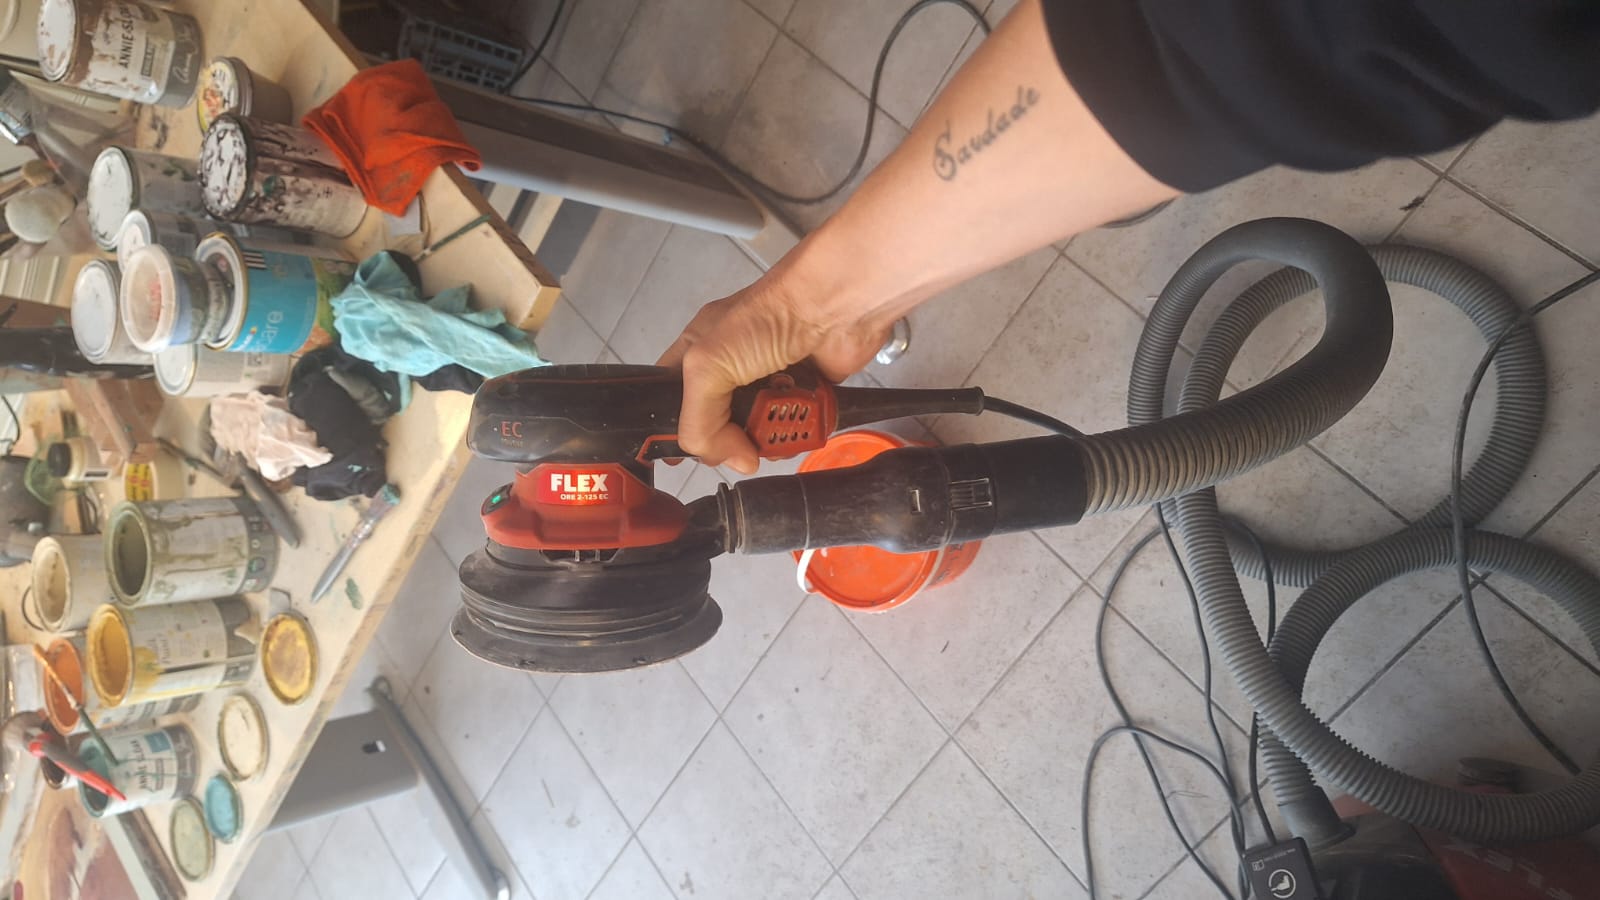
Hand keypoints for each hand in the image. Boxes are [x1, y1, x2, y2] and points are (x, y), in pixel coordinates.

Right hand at [657, 272, 887, 474]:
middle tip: (733, 449)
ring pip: (756, 429)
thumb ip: (699, 420)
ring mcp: (770, 379)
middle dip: (723, 440)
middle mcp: (732, 366)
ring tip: (769, 441)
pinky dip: (796, 435)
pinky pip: (794, 427)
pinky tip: (797, 434)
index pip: (670, 393)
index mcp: (699, 349)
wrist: (834, 307)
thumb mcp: (708, 365)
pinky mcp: (805, 390)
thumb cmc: (765, 320)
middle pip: (715, 421)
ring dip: (763, 441)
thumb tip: (734, 460)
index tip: (672, 457)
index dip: (668, 423)